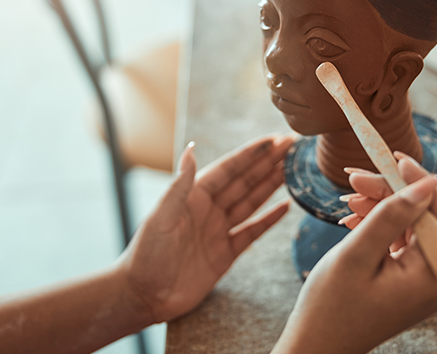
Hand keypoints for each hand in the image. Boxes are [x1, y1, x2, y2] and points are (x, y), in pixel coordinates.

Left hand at [116, 135, 293, 325]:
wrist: (144, 296)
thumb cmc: (146, 254)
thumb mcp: (161, 217)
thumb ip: (180, 184)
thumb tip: (191, 149)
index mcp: (194, 195)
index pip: (229, 168)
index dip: (252, 154)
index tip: (273, 140)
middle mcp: (209, 209)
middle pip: (245, 181)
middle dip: (268, 163)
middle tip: (291, 147)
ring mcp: (218, 230)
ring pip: (252, 202)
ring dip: (272, 185)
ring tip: (293, 170)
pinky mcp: (225, 253)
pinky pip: (252, 231)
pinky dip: (269, 219)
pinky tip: (285, 207)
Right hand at [272, 154, 436, 353]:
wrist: (315, 346)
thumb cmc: (330, 306)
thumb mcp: (357, 253)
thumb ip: (392, 215)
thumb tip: (427, 183)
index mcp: (430, 277)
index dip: (418, 182)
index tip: (394, 157)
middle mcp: (433, 281)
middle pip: (420, 219)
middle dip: (389, 194)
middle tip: (354, 177)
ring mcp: (419, 284)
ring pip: (407, 229)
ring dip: (379, 209)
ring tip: (346, 200)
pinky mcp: (404, 284)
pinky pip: (397, 245)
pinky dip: (376, 228)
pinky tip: (352, 221)